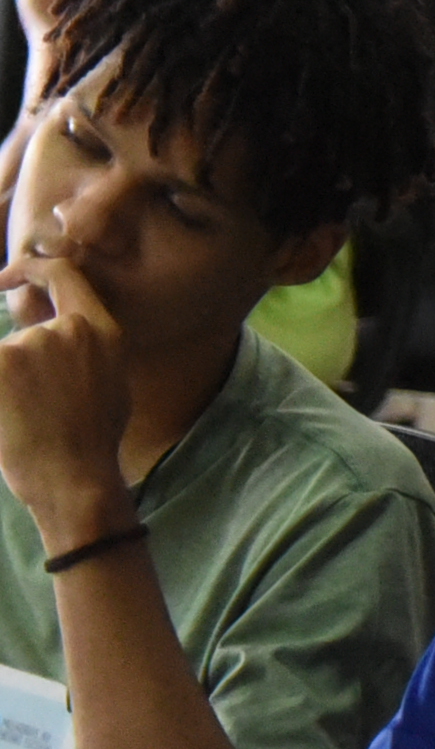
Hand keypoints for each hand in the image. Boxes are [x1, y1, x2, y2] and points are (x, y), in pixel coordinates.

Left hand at [0, 245, 138, 551]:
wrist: (73, 479)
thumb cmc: (91, 440)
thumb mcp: (109, 381)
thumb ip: (85, 347)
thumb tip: (60, 331)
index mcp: (101, 330)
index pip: (63, 275)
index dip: (31, 269)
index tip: (7, 277)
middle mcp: (68, 330)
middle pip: (24, 336)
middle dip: (18, 370)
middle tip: (30, 410)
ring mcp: (29, 345)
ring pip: (4, 359)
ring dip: (8, 387)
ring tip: (26, 423)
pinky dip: (0, 397)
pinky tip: (9, 418)